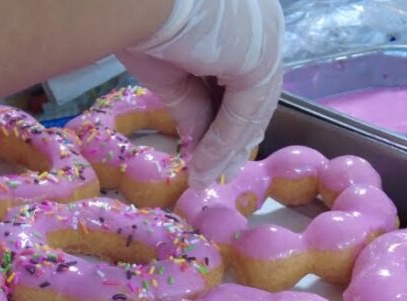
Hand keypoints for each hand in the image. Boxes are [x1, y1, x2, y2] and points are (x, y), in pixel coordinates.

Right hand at [116, 0, 283, 186]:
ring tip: (207, 177)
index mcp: (245, 17)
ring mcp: (267, 38)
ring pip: (250, 106)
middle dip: (234, 137)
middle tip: (218, 171)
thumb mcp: (170, 68)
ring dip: (227, 147)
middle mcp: (264, 24)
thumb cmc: (140, 16)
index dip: (228, 116)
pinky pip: (242, 112)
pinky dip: (223, 142)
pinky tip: (205, 166)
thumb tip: (197, 141)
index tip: (214, 148)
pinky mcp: (260, 59)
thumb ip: (191, 102)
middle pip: (255, 93)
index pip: (244, 75)